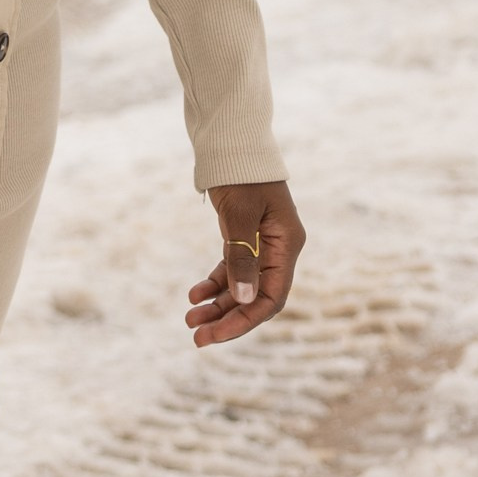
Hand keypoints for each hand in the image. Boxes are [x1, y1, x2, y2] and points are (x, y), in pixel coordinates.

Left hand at [187, 181, 304, 345]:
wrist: (231, 138)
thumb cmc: (240, 173)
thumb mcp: (239, 215)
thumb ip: (242, 257)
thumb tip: (244, 300)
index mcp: (287, 245)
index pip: (272, 297)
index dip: (244, 319)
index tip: (216, 335)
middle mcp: (279, 249)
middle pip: (256, 297)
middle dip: (227, 319)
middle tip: (197, 338)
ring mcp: (262, 244)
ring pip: (241, 286)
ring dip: (218, 305)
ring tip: (190, 321)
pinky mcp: (244, 237)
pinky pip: (232, 270)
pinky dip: (214, 284)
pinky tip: (194, 295)